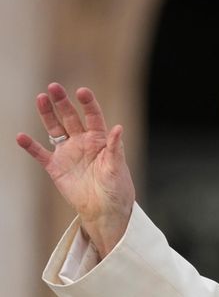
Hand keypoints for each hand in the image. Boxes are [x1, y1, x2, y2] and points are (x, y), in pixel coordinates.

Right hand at [16, 83, 135, 257]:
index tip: (82, 91)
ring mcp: (68, 153)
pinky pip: (40, 154)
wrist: (104, 210)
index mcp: (100, 139)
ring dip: (47, 115)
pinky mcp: (56, 167)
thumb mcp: (117, 167)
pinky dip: (30, 146)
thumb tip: (119, 127)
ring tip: (40, 98)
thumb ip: (116, 148)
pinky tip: (21, 136)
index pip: (93, 116)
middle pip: (71, 117)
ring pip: (55, 129)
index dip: (88, 103)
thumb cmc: (117, 188)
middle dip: (62, 102)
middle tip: (54, 87)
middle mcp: (83, 142)